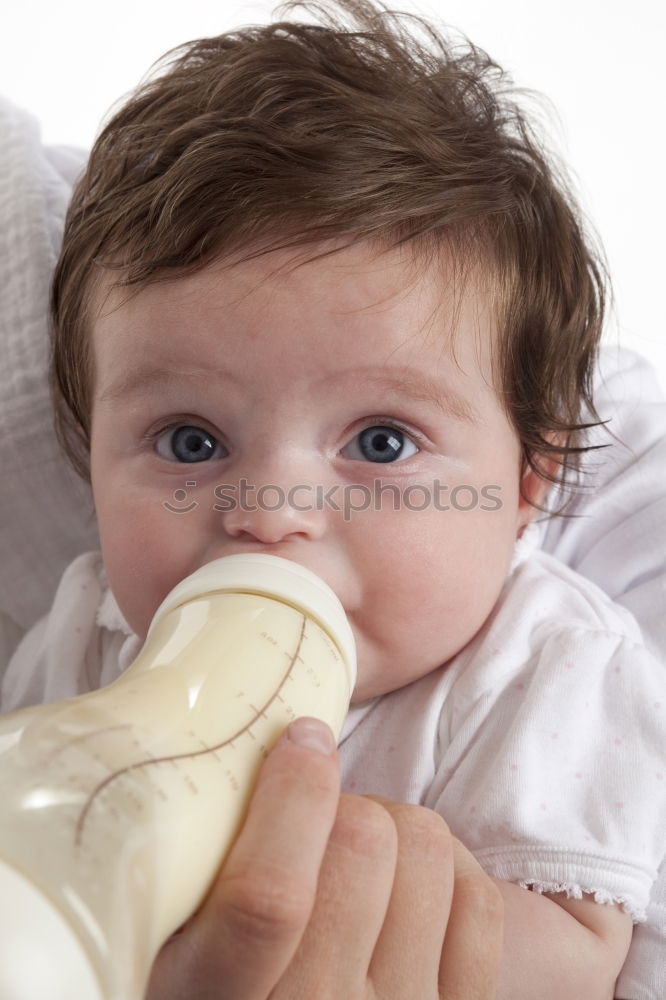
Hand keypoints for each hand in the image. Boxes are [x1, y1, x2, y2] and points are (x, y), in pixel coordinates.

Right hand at [147, 717, 502, 998]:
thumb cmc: (223, 979)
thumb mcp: (171, 944)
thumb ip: (195, 870)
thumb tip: (269, 744)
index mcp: (223, 997)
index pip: (268, 899)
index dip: (293, 796)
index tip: (301, 739)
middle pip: (364, 843)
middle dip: (342, 802)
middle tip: (317, 823)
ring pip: (425, 849)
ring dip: (393, 830)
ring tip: (358, 861)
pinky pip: (476, 897)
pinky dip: (447, 869)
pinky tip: (405, 890)